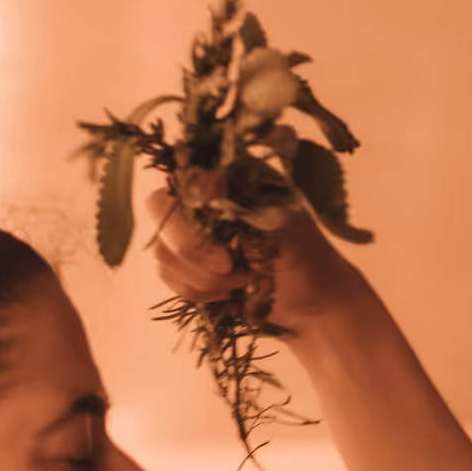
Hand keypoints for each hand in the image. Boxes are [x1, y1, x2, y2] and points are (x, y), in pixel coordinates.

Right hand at [151, 182, 359, 328]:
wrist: (312, 299)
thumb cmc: (306, 253)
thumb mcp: (282, 220)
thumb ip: (242, 200)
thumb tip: (201, 181)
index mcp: (226, 171)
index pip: (184, 179)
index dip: (193, 219)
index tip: (226, 256)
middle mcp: (200, 193)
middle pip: (159, 210)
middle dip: (192, 251)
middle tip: (231, 271)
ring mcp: (187, 228)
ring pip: (163, 250)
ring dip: (202, 276)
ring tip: (243, 279)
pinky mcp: (183, 261)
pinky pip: (167, 275)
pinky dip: (196, 290)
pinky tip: (227, 292)